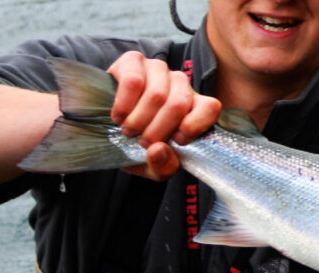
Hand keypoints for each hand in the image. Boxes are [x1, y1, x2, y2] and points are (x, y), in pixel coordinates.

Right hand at [106, 51, 220, 180]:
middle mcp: (180, 83)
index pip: (210, 107)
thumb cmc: (139, 145)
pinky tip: (118, 116)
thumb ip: (163, 166)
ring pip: (157, 94)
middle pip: (178, 104)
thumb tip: (157, 150)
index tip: (175, 141)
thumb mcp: (155, 166)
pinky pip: (134, 80)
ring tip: (129, 130)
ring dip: (139, 119)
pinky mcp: (133, 60)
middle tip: (142, 142)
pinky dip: (124, 104)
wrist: (108, 127)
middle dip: (157, 130)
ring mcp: (158, 68)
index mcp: (195, 106)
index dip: (194, 126)